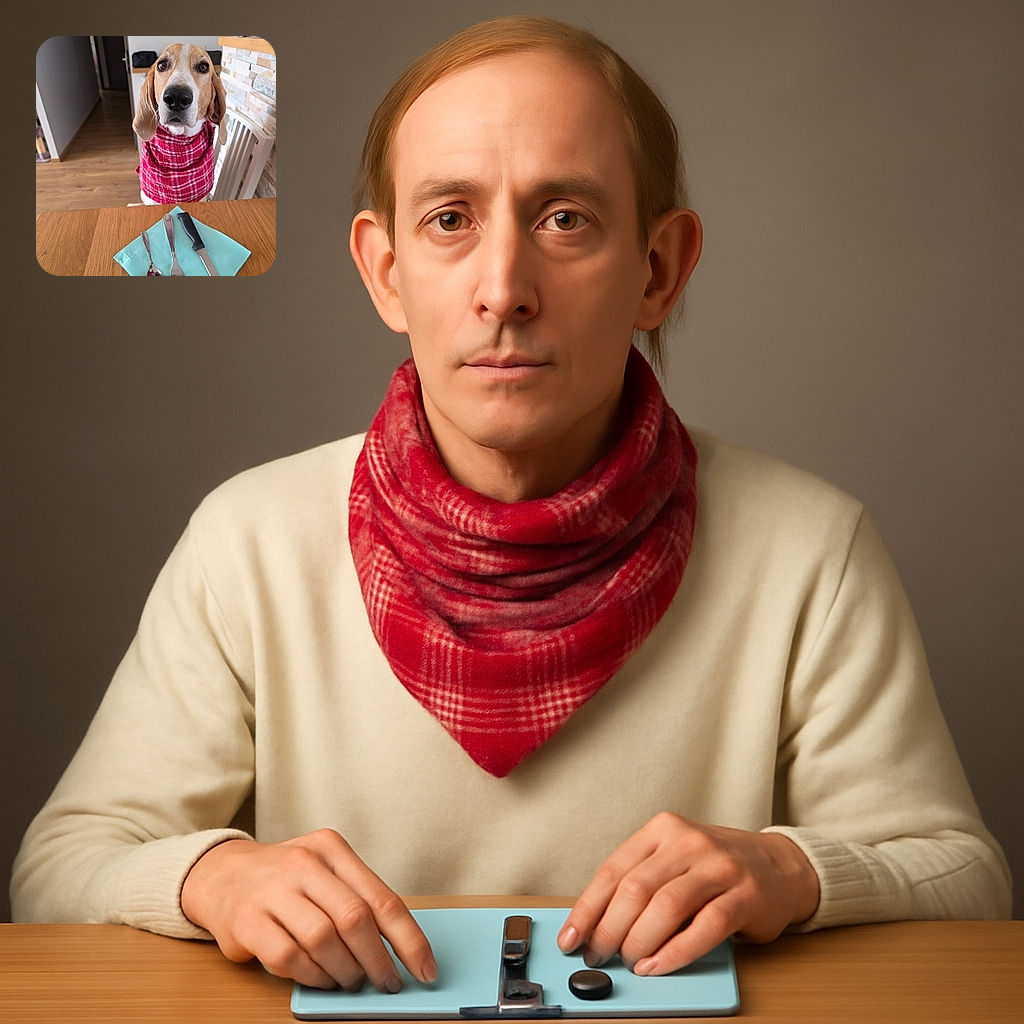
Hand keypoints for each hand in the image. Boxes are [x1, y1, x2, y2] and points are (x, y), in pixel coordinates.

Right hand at [180, 828, 436, 990]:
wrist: (220, 874)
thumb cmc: (285, 879)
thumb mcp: (324, 870)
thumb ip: (357, 898)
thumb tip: (400, 947)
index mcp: (331, 848)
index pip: (382, 898)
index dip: (409, 939)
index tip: (425, 968)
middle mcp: (303, 863)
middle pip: (355, 919)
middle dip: (378, 960)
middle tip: (386, 982)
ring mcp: (272, 890)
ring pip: (323, 940)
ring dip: (344, 971)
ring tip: (351, 980)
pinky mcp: (246, 920)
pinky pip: (289, 958)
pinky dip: (312, 976)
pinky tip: (321, 978)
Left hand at [557, 812, 818, 974]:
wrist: (780, 865)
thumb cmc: (717, 867)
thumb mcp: (675, 859)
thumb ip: (642, 881)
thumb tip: (595, 923)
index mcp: (663, 829)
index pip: (613, 870)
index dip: (587, 908)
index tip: (570, 938)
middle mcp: (688, 842)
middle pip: (635, 889)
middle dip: (609, 930)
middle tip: (599, 956)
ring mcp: (719, 867)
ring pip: (666, 907)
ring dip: (639, 942)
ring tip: (629, 962)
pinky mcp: (745, 895)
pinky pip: (704, 927)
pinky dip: (675, 953)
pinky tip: (657, 966)